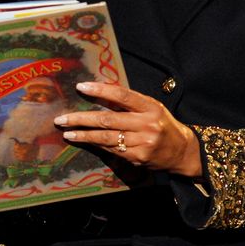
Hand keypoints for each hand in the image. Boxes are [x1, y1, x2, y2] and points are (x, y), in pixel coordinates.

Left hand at [54, 81, 201, 176]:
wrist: (182, 151)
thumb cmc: (162, 123)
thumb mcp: (151, 107)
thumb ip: (129, 102)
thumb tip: (99, 92)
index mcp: (150, 107)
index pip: (122, 96)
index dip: (100, 90)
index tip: (81, 87)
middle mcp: (146, 125)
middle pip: (107, 120)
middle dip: (81, 119)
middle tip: (62, 119)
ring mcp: (142, 143)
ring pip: (106, 138)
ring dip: (83, 135)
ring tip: (67, 132)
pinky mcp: (138, 158)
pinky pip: (111, 150)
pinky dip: (96, 144)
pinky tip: (84, 141)